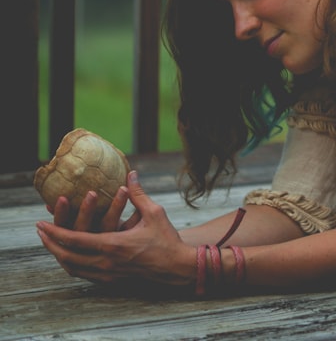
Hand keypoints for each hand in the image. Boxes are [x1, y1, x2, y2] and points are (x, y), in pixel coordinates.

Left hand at [37, 171, 193, 286]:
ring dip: (59, 255)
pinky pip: (83, 274)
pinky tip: (71, 256)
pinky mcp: (111, 279)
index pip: (74, 239)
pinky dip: (72, 264)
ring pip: (72, 267)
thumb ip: (138, 194)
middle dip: (50, 243)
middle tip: (41, 232)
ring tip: (52, 243)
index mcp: (112, 244)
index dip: (55, 231)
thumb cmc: (166, 239)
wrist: (176, 266)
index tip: (41, 223)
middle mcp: (105, 261)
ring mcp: (107, 273)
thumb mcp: (154, 213)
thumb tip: (130, 174)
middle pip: (67, 256)